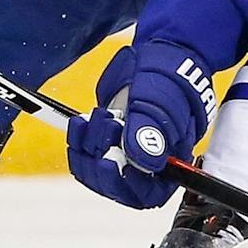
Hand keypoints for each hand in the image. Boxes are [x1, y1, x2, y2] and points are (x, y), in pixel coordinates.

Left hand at [66, 40, 216, 208]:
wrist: (159, 55)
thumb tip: (142, 161)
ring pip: (95, 169)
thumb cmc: (170, 81)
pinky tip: (82, 121)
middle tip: (106, 129)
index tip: (110, 162)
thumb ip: (151, 132)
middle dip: (102, 161)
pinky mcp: (105, 138)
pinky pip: (84, 152)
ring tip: (100, 116)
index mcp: (169, 163)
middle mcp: (146, 163)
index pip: (147, 193)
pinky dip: (77, 139)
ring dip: (88, 147)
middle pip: (115, 184)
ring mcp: (124, 150)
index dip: (125, 185)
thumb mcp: (161, 104)